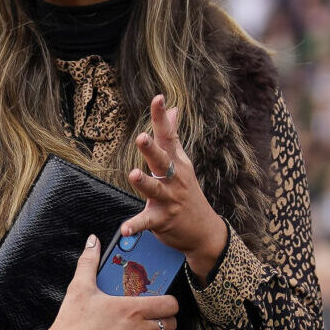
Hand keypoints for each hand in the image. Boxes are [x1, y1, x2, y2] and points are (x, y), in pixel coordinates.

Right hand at [37, 235, 178, 329]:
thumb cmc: (71, 323)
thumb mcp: (79, 289)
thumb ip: (89, 262)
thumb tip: (93, 242)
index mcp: (133, 309)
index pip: (171, 305)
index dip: (168, 302)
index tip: (160, 302)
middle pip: (171, 325)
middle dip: (163, 320)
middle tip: (149, 317)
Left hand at [120, 96, 229, 279]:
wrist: (204, 230)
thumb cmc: (188, 192)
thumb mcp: (182, 162)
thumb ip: (173, 135)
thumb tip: (172, 108)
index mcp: (177, 162)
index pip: (168, 136)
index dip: (161, 118)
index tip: (158, 98)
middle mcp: (174, 178)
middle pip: (163, 161)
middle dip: (152, 149)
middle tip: (142, 137)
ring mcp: (169, 199)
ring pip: (155, 190)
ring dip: (144, 183)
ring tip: (133, 174)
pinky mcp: (162, 220)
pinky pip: (147, 222)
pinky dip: (136, 225)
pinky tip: (125, 228)